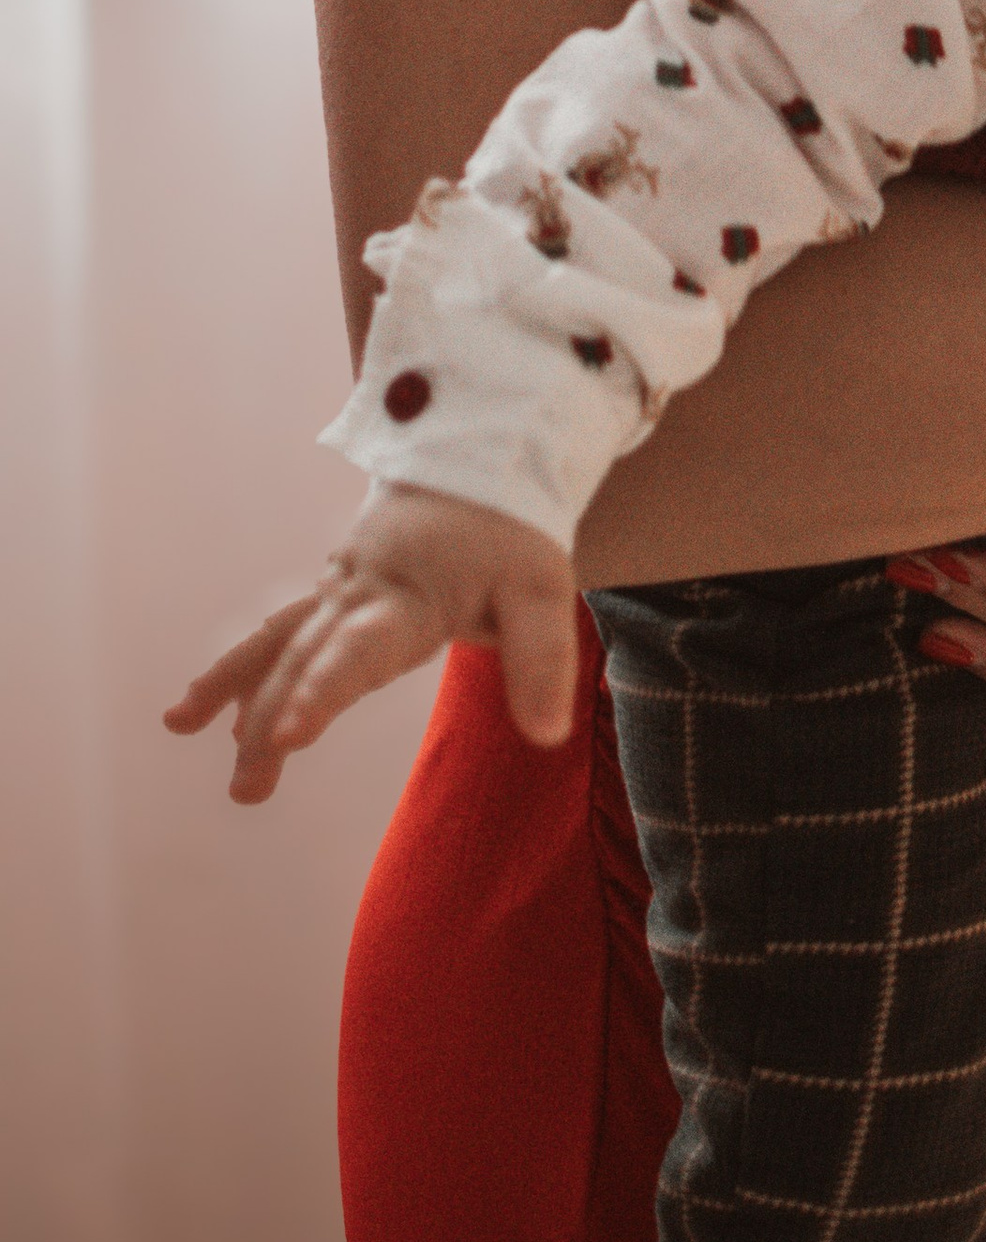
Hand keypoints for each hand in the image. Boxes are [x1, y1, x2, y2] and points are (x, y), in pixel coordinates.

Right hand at [164, 484, 578, 804]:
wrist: (481, 456)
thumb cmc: (512, 529)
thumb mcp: (543, 588)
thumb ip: (541, 661)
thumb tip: (547, 736)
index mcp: (408, 595)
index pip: (359, 649)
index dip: (323, 690)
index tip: (288, 732)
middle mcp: (361, 591)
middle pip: (305, 655)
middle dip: (270, 717)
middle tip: (247, 786)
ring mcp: (341, 588)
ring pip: (279, 639)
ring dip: (235, 688)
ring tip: (181, 728)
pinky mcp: (337, 590)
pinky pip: (282, 628)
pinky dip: (245, 667)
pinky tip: (220, 718)